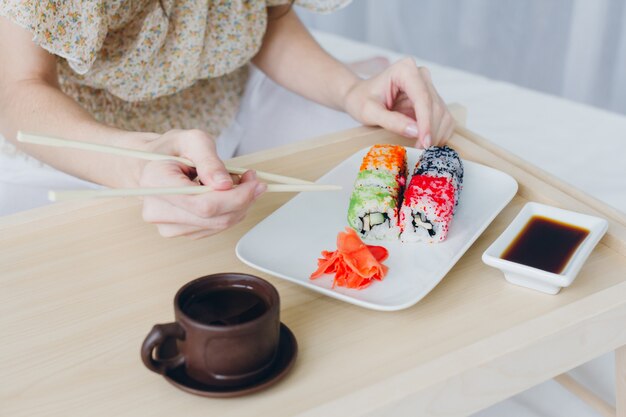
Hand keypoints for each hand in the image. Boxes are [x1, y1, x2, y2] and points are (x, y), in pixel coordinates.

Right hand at [138, 129, 265, 238]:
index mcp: (156, 182)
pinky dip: (230, 211)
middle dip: (243, 199)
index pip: (202, 204)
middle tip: (253, 180)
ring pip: (218, 225)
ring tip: (238, 182)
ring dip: (239, 205)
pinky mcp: (181, 232)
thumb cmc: (171, 150)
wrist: (152, 166)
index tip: (253, 182)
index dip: (235, 196)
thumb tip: (226, 184)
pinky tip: (227, 195)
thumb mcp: (192, 140)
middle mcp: (158, 210)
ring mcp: (168, 226)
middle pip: (214, 218)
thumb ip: (210, 160)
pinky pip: (215, 227)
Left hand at [343, 57, 454, 147]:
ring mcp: (428, 86)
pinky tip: (425, 142)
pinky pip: (443, 118)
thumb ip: (391, 121)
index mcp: (405, 70)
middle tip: (420, 151)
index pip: (423, 98)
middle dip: (430, 131)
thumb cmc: (361, 100)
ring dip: (436, 134)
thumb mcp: (369, 112)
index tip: (424, 142)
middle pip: (435, 107)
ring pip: (442, 114)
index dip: (426, 122)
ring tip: (420, 148)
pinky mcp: (432, 99)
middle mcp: (421, 75)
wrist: (360, 96)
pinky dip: (438, 133)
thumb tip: (416, 132)